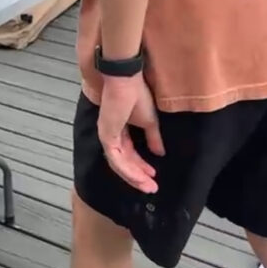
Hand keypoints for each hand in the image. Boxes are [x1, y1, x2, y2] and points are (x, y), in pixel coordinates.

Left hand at [97, 74, 164, 192]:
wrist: (124, 79)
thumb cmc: (136, 94)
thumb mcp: (150, 120)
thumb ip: (153, 138)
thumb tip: (160, 153)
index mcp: (120, 129)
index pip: (128, 152)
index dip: (140, 165)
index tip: (153, 176)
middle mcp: (111, 135)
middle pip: (124, 161)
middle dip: (138, 175)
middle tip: (151, 188)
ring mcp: (107, 136)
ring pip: (119, 164)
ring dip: (134, 176)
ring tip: (148, 186)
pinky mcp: (106, 137)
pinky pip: (116, 159)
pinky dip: (128, 170)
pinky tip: (140, 177)